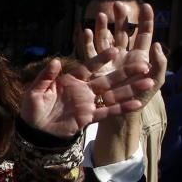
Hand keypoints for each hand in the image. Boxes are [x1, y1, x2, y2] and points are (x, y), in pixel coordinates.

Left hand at [20, 47, 155, 136]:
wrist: (34, 131)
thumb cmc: (33, 108)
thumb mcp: (36, 90)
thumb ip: (46, 76)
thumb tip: (55, 61)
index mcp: (71, 80)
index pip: (90, 67)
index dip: (101, 59)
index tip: (116, 50)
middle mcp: (83, 90)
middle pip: (108, 79)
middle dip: (125, 72)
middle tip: (144, 64)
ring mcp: (88, 104)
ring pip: (113, 94)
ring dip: (130, 89)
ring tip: (149, 82)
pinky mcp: (89, 117)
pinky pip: (108, 112)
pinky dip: (122, 108)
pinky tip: (138, 103)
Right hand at [80, 2, 165, 107]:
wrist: (122, 113)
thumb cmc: (141, 97)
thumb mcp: (156, 81)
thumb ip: (160, 64)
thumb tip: (158, 45)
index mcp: (139, 56)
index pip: (144, 34)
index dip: (146, 20)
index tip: (147, 6)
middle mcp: (124, 55)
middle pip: (122, 32)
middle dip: (121, 18)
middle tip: (118, 4)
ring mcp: (109, 61)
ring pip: (104, 39)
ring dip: (103, 26)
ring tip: (102, 14)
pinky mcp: (96, 67)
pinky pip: (89, 52)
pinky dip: (87, 41)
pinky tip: (86, 31)